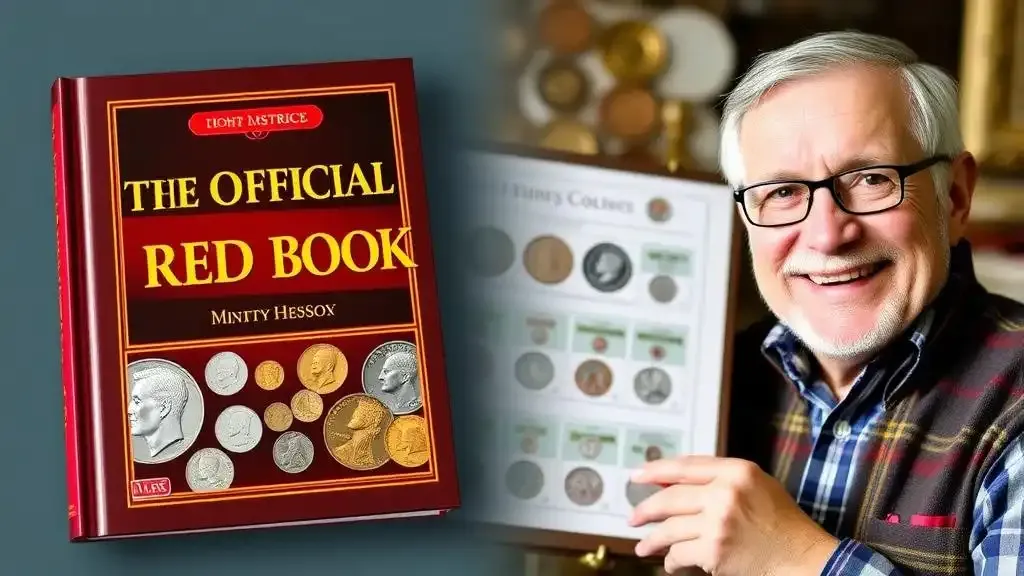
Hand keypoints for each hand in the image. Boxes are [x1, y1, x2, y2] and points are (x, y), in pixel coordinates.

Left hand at [628, 455, 838, 575]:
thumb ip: (719, 478)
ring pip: (669, 528)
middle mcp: (725, 492)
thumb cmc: (781, 523)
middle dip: (645, 509)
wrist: (803, 557)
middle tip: (633, 518)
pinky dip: (672, 561)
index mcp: (736, 471)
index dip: (655, 471)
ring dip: (653, 540)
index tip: (637, 476)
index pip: (684, 466)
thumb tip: (671, 483)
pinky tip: (671, 563)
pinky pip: (679, 553)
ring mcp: (718, 522)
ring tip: (644, 547)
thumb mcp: (756, 485)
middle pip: (670, 497)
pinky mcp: (714, 550)